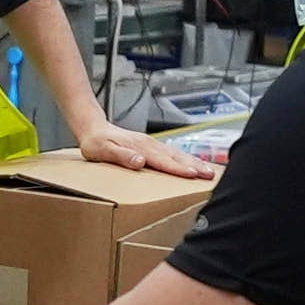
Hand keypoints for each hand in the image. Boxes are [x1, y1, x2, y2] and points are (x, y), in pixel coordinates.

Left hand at [75, 127, 213, 179]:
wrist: (93, 129)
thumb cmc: (96, 143)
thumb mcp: (103, 151)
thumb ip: (122, 156)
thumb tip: (140, 162)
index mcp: (140, 147)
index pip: (163, 161)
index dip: (178, 169)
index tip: (193, 175)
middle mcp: (149, 145)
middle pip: (176, 156)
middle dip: (195, 166)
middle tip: (210, 175)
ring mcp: (152, 144)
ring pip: (178, 154)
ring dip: (194, 162)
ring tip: (209, 172)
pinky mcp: (152, 146)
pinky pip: (173, 153)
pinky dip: (186, 159)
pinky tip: (194, 165)